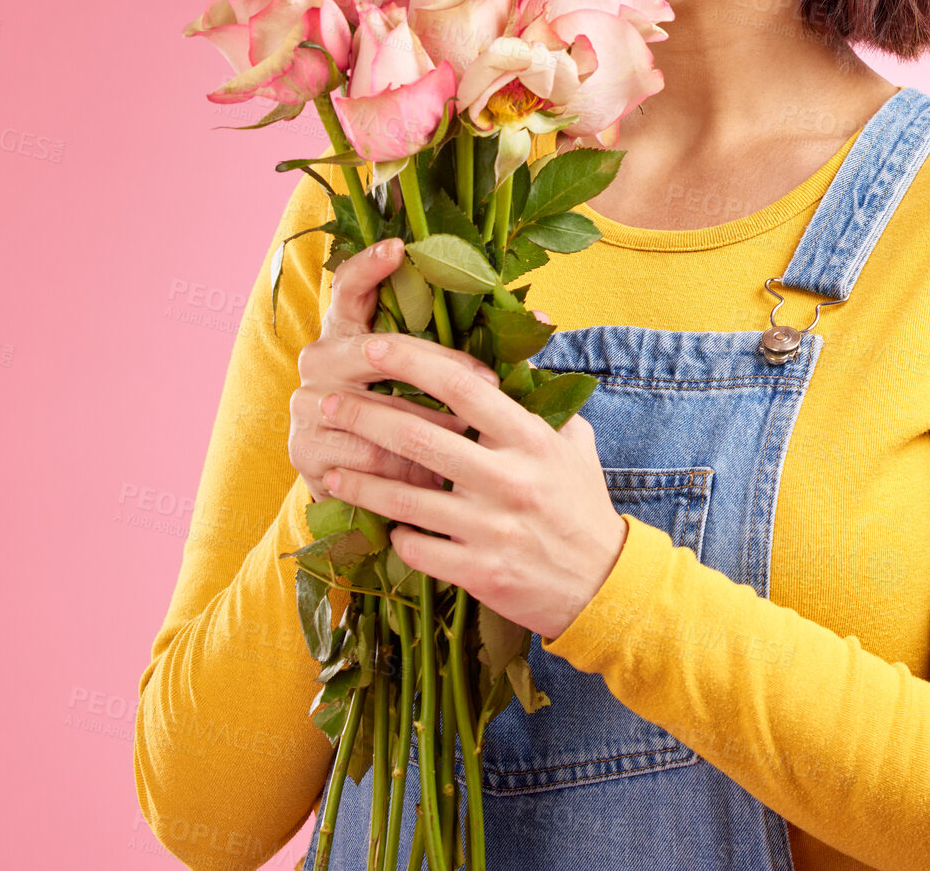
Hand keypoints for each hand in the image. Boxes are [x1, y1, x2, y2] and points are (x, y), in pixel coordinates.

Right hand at [288, 237, 497, 503]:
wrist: (375, 485)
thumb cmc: (421, 417)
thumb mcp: (443, 377)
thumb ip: (480, 344)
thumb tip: (543, 317)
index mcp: (349, 328)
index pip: (350, 286)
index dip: (370, 266)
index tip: (400, 249)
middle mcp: (319, 357)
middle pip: (376, 349)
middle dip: (436, 367)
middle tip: (484, 384)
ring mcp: (305, 402)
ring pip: (375, 408)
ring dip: (427, 425)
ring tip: (470, 437)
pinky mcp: (304, 451)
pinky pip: (364, 456)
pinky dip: (404, 467)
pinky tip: (433, 476)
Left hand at [316, 332, 628, 641]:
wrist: (602, 582)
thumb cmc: (581, 501)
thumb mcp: (572, 440)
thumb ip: (540, 399)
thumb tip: (515, 350)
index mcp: (530, 438)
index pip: (463, 388)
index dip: (414, 363)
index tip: (374, 345)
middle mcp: (508, 479)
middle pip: (420, 439)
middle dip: (365, 416)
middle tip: (327, 401)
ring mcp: (490, 528)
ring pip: (405, 500)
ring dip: (360, 482)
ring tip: (329, 466)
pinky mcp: (478, 571)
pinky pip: (416, 549)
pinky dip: (395, 536)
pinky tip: (383, 526)